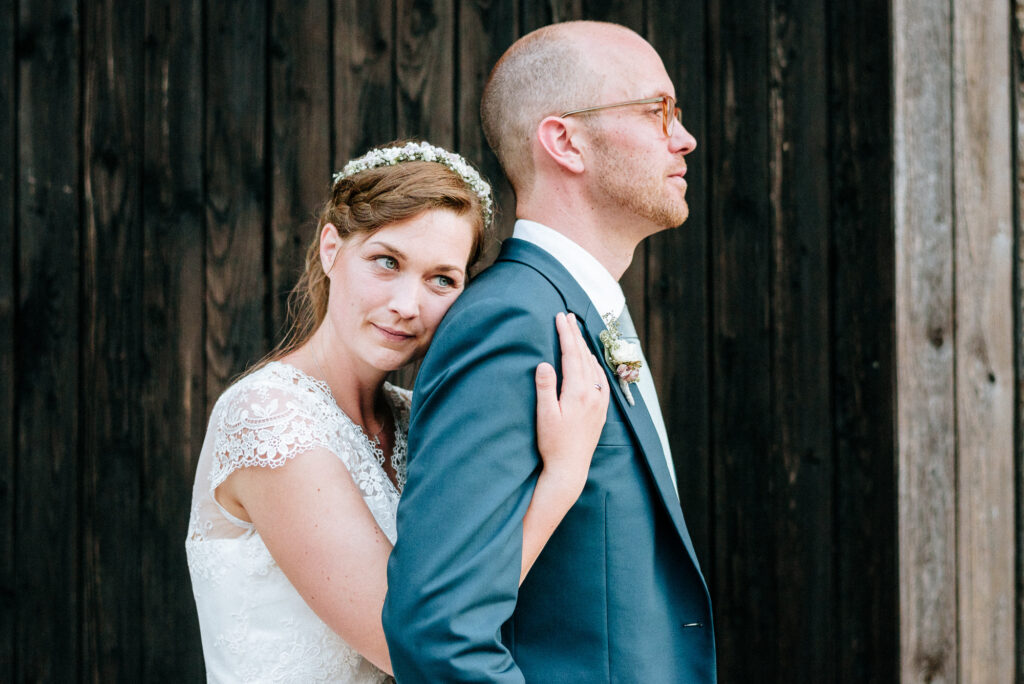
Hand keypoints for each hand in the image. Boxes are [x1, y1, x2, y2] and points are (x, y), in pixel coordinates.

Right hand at [534, 312, 609, 496]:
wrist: (570, 468)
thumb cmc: (553, 443)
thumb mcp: (545, 415)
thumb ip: (545, 388)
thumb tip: (544, 363)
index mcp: (578, 391)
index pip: (571, 355)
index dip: (566, 334)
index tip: (560, 317)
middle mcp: (593, 393)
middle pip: (584, 356)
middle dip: (575, 334)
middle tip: (568, 316)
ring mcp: (600, 401)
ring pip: (594, 366)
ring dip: (585, 347)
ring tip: (577, 333)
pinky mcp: (601, 410)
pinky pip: (601, 379)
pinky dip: (595, 364)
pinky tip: (591, 362)